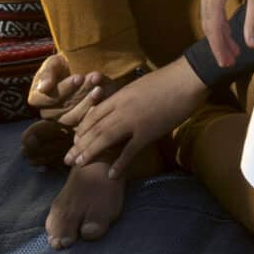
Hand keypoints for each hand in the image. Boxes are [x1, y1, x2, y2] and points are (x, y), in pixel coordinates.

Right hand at [27, 53, 107, 119]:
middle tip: (95, 78)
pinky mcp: (77, 125)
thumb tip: (43, 88)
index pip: (48, 98)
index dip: (64, 88)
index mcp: (37, 98)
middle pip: (64, 106)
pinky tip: (103, 98)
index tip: (79, 77)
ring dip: (89, 101)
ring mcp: (63, 120)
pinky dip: (95, 110)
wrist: (76, 71)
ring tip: (100, 87)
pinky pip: (85, 123)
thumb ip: (47, 73)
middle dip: (81, 91)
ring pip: (75, 116)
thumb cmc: (62, 66)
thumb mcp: (53, 63)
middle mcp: (48, 112)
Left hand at [66, 63, 210, 176]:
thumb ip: (127, 97)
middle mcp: (121, 109)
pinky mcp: (148, 132)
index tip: (76, 140)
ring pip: (105, 138)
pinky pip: (129, 151)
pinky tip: (111, 174)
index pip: (93, 114)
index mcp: (119, 96)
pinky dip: (119, 164)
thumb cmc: (167, 80)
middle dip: (79, 145)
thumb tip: (121, 105)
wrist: (186, 79)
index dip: (83, 129)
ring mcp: (133, 121)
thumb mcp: (139, 86)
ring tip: (79, 165)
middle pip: (94, 128)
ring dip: (90, 153)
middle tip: (68, 159)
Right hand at [197, 0, 253, 70]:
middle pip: (208, 22)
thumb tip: (251, 44)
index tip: (225, 63)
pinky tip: (231, 28)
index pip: (213, 26)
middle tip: (229, 62)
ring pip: (210, 13)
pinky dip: (220, 19)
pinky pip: (213, 4)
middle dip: (218, 43)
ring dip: (220, 32)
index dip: (219, 47)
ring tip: (233, 49)